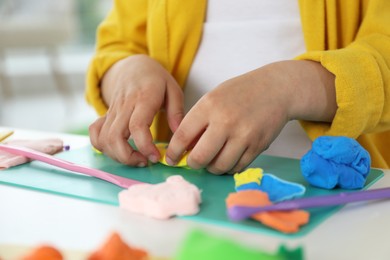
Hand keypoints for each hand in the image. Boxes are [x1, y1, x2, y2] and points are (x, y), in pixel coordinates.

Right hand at [89, 55, 183, 165]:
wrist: (133, 66)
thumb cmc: (156, 80)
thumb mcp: (173, 90)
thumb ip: (177, 112)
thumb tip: (179, 134)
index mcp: (144, 98)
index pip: (137, 126)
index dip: (145, 146)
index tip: (155, 157)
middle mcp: (124, 106)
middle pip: (115, 137)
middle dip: (128, 157)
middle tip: (145, 161)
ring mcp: (112, 111)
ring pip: (103, 139)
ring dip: (117, 155)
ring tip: (136, 158)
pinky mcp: (105, 115)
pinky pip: (95, 133)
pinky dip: (101, 146)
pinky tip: (117, 150)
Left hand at [165, 60, 335, 173]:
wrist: (276, 89)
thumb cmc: (240, 93)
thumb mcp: (213, 98)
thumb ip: (197, 121)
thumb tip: (183, 148)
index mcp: (209, 106)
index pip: (182, 136)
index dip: (173, 152)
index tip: (171, 158)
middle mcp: (225, 121)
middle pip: (199, 157)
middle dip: (193, 163)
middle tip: (194, 161)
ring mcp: (243, 135)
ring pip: (218, 167)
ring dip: (212, 167)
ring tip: (213, 159)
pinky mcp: (257, 146)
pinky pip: (236, 168)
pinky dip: (229, 167)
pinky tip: (228, 158)